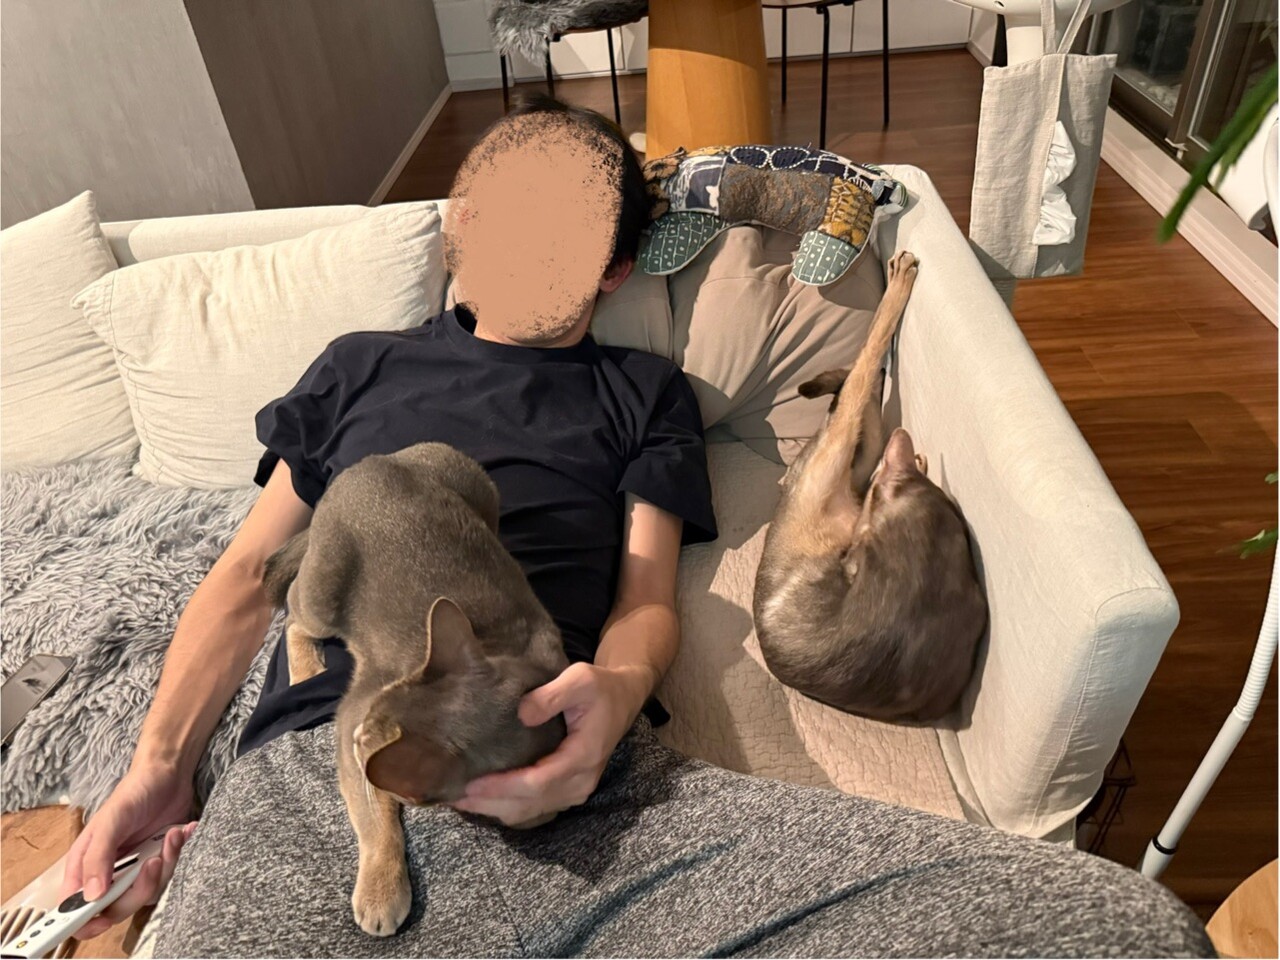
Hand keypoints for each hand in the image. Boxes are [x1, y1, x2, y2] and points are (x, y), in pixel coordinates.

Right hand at [59, 763, 196, 939]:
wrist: (168, 773)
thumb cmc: (133, 792)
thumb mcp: (112, 821)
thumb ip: (99, 858)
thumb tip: (91, 897)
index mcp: (86, 864)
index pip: (76, 907)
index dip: (86, 920)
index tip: (103, 919)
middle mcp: (109, 871)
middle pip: (116, 907)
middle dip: (139, 889)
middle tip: (153, 862)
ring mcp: (135, 869)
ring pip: (147, 893)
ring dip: (165, 866)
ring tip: (171, 836)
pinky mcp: (159, 862)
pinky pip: (169, 875)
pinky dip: (179, 854)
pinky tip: (181, 832)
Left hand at [450, 662, 649, 826]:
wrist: (624, 699)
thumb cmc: (601, 687)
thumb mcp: (580, 678)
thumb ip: (552, 695)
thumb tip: (521, 714)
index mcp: (584, 756)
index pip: (537, 783)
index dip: (503, 787)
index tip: (471, 785)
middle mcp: (580, 781)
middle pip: (530, 804)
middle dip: (490, 804)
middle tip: (452, 797)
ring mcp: (576, 789)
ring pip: (531, 810)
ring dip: (496, 808)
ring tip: (461, 800)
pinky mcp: (568, 789)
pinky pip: (535, 806)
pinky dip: (509, 805)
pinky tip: (485, 797)